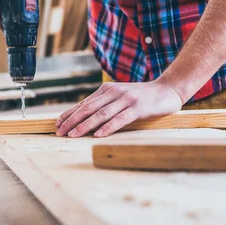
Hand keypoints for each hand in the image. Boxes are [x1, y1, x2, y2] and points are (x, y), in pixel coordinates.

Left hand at [55, 81, 183, 137]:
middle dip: (71, 121)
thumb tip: (85, 118)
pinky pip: (120, 119)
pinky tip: (98, 134)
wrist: (168, 89)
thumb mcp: (120, 97)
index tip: (56, 125)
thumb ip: (105, 104)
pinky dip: (108, 127)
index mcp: (107, 90)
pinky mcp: (138, 108)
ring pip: (101, 114)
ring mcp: (126, 99)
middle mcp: (114, 92)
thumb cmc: (142, 97)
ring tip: (73, 135)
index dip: (69, 114)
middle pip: (88, 108)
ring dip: (85, 125)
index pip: (83, 103)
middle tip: (59, 132)